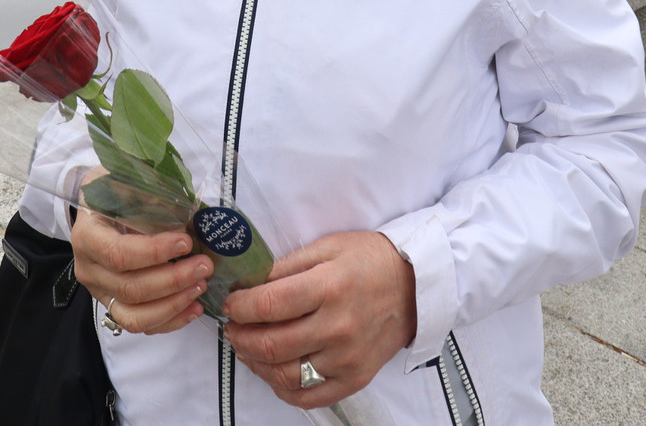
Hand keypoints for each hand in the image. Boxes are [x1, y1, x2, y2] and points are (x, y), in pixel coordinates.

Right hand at [71, 206, 210, 335]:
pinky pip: (140, 324)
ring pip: (135, 315)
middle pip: (130, 288)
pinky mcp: (113, 305)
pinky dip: (170, 320)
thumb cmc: (113, 192)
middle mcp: (89, 269)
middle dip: (173, 280)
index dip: (154, 252)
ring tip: (201, 286)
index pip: (118, 254)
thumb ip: (150, 194)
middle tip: (204, 266)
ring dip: (173, 303)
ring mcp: (100, 291)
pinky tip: (193, 307)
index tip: (185, 242)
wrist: (96, 209)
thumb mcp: (125, 180)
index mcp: (87, 236)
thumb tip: (185, 210)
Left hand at [222, 231, 415, 409]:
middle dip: (240, 337)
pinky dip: (283, 389)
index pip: (269, 305)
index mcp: (329, 287)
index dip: (240, 307)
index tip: (231, 303)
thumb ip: (285, 266)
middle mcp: (338, 327)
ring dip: (255, 364)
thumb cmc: (369, 261)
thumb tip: (247, 284)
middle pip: (271, 345)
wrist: (414, 286)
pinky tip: (273, 372)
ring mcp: (347, 358)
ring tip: (247, 348)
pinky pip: (309, 397)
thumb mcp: (327, 247)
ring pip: (285, 375)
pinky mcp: (355, 379)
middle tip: (233, 327)